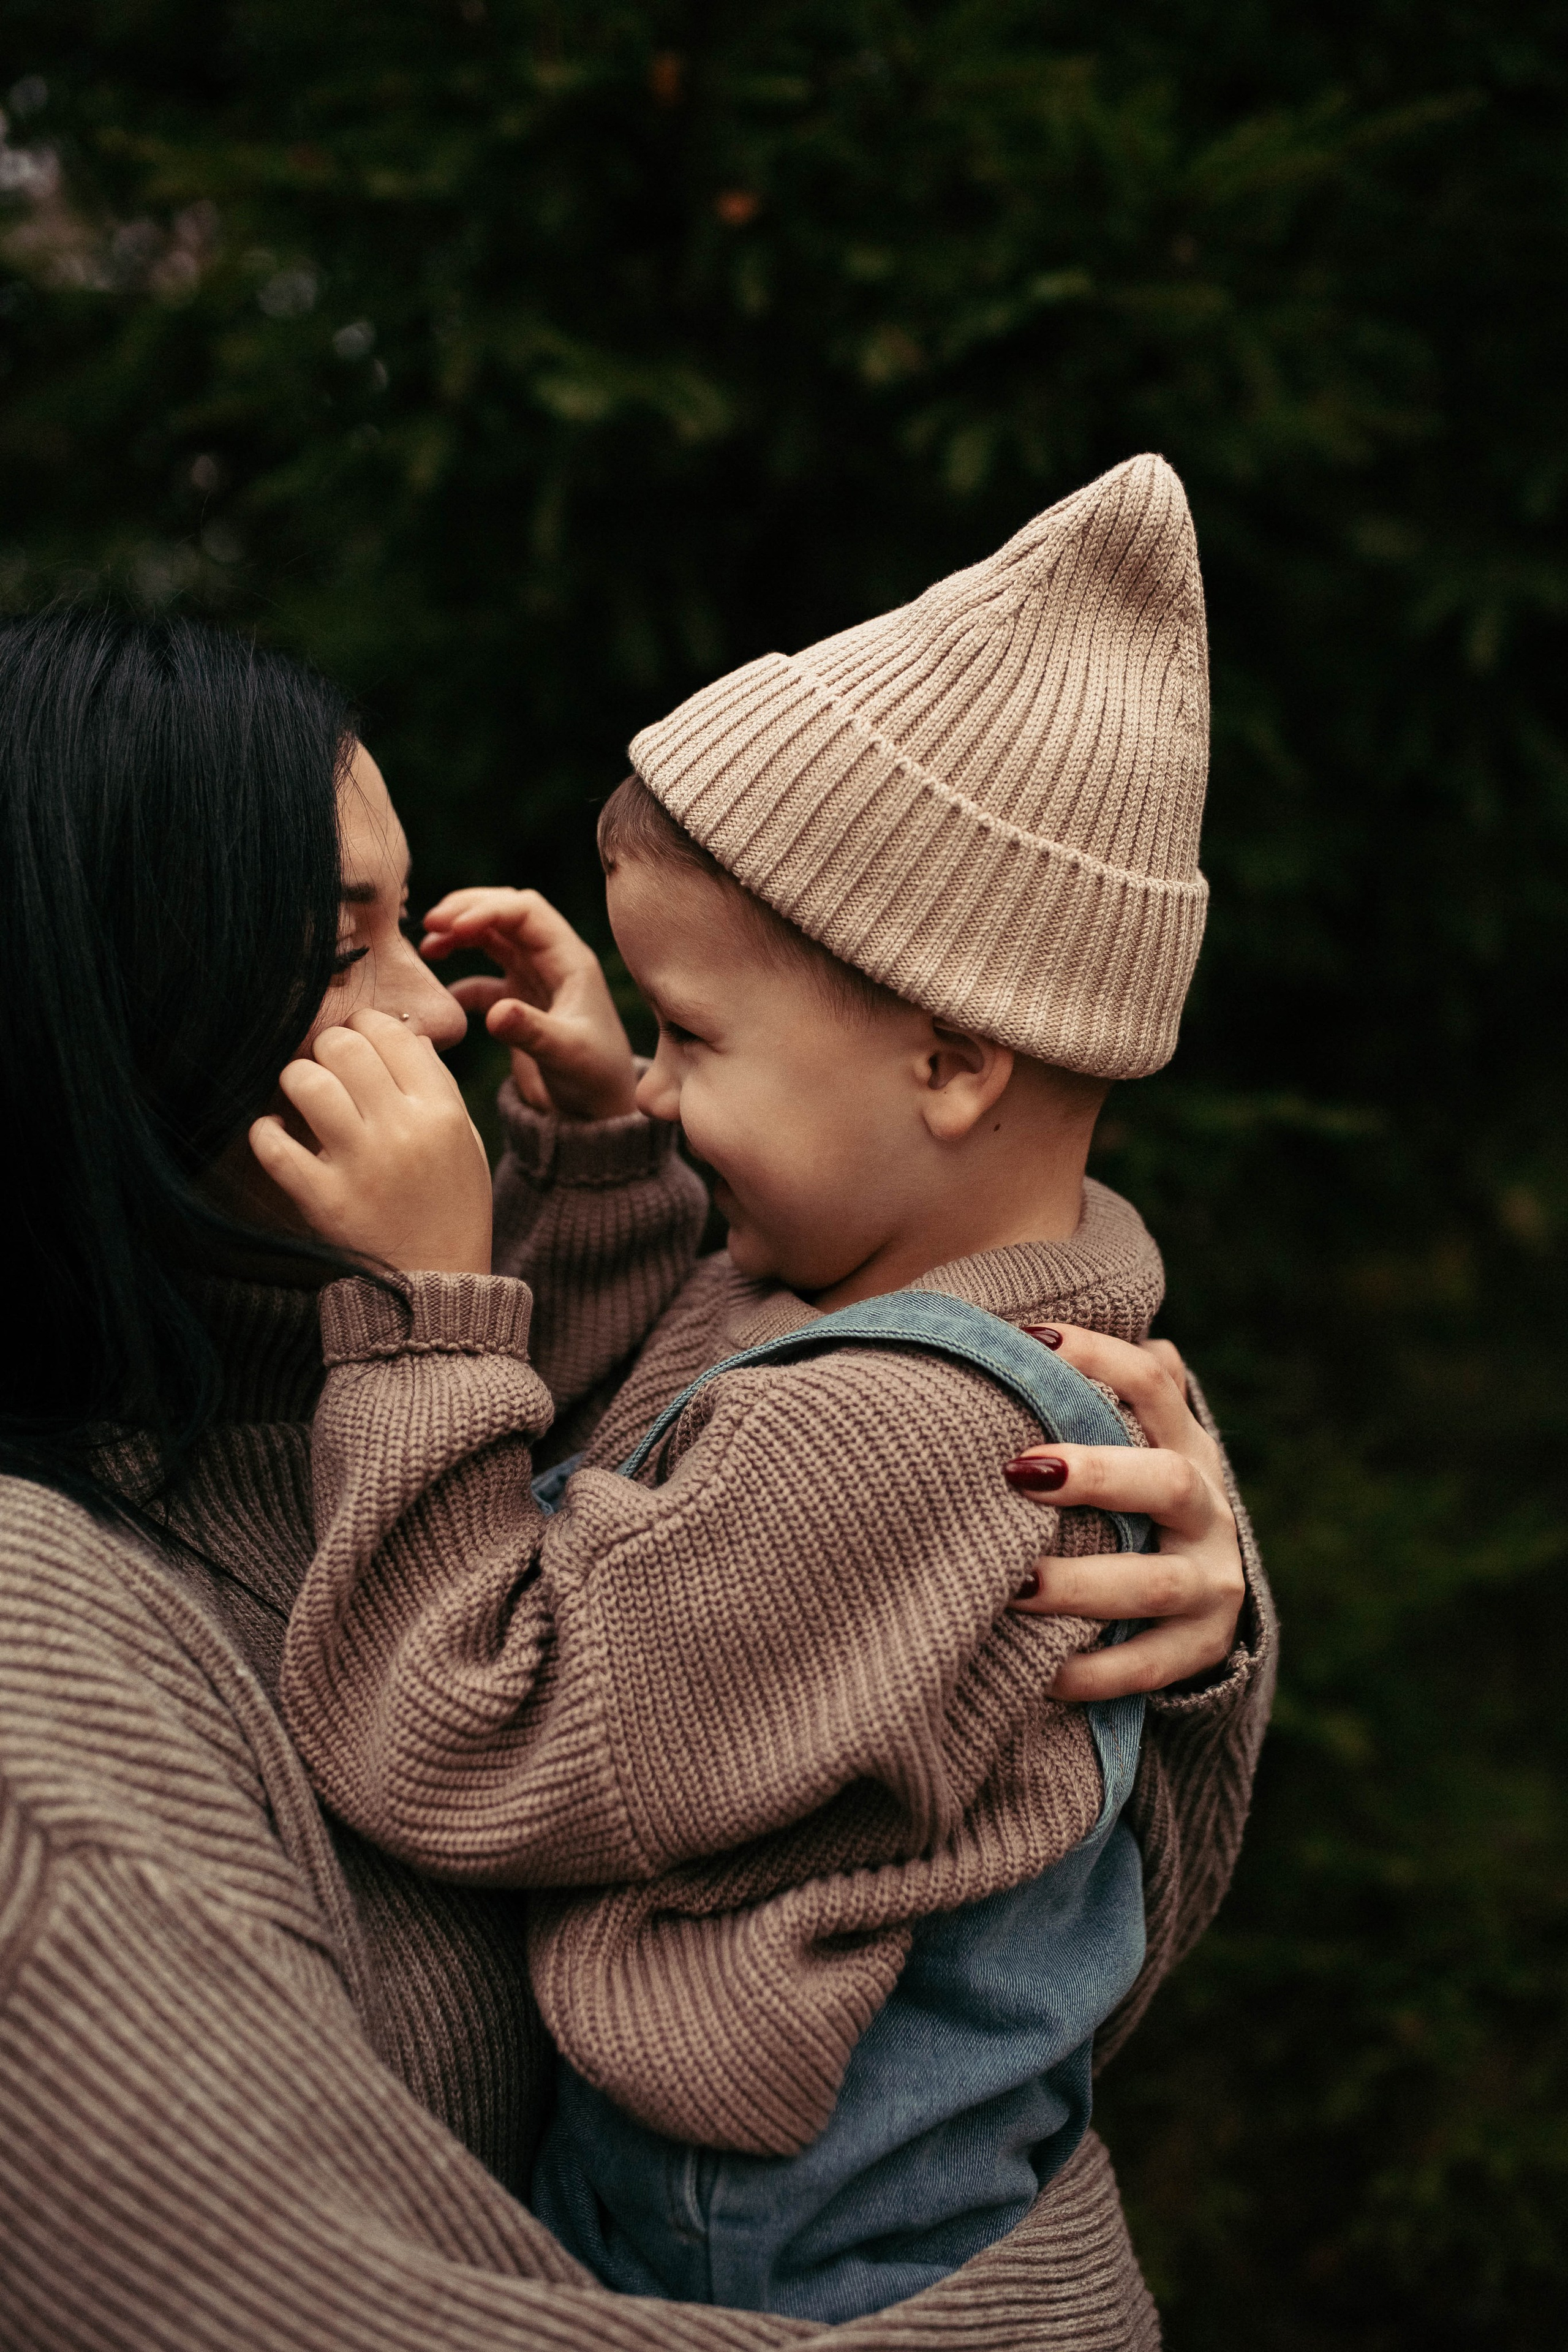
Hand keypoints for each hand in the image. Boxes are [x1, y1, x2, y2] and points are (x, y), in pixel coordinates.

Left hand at [249, 1008, 492, 1274]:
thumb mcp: (463, 1140)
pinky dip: (265, 1130)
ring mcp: (360, 1166)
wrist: (437, 1284)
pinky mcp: (323, 1200)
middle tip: (328, 1067)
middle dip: (328, 1047)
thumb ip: (437, 1085)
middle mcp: (402, 1131)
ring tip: (302, 1095)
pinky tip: (275, 1130)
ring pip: (307, 1083)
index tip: (359, 1040)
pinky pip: (273, 1145)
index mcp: (441, 1112)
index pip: (393, 1034)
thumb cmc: (452, 1204)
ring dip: (297, 1079)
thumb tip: (404, 1034)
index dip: (368, 1025)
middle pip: (344, 1047)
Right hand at [421, 885, 638, 1121]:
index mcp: (570, 961)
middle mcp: (552, 963)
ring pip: (493, 939)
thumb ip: (531, 1031)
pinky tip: (440, 997)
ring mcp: (534, 981)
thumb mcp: (566, 1055)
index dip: (487, 910)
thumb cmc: (594, 1080)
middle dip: (468, 911)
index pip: (526, 912)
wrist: (597, 1113)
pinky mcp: (519, 1005)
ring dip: (460, 936)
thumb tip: (495, 1012)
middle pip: (506, 913)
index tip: (451, 926)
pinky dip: (460, 980)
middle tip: (429, 924)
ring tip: (427, 947)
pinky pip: (484, 980)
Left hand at [1005, 1328, 1245, 1699]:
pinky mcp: (1198, 1648)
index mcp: (1185, 1443)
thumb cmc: (1132, 1496)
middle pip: (1164, 1482)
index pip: (1154, 1383)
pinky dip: (1092, 1672)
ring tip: (1013, 1586)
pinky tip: (1037, 1675)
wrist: (1203, 1594)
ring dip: (1081, 1585)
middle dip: (1097, 1475)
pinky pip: (1146, 1666)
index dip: (1097, 1356)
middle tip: (1020, 1471)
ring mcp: (1210, 1582)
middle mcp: (1207, 1508)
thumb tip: (1034, 1322)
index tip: (1028, 1341)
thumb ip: (1100, 1389)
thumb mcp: (1134, 1440)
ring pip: (1153, 1584)